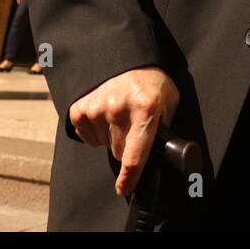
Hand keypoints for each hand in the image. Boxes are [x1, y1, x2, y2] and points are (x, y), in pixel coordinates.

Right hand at [68, 66, 179, 196]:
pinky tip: (105, 115)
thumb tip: (160, 153)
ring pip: (104, 145)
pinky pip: (87, 137)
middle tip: (133, 127)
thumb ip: (164, 127)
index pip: (135, 154)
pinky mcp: (80, 109)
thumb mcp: (168, 101)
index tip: (124, 189)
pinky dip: (95, 131)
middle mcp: (119, 109)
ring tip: (120, 115)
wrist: (127, 59)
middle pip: (119, 152)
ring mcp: (97, 108)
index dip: (129, 177)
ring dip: (111, 137)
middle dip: (127, 147)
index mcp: (145, 109)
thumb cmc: (151, 83)